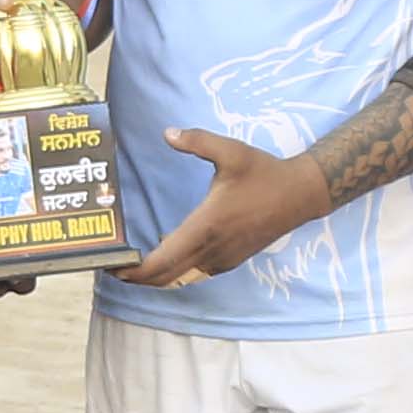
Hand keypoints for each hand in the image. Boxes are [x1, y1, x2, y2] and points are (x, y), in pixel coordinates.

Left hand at [110, 125, 323, 288]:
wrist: (300, 195)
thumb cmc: (264, 173)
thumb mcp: (231, 151)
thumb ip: (198, 141)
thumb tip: (168, 133)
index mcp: (206, 226)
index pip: (162, 261)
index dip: (134, 270)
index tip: (113, 266)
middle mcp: (212, 250)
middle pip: (165, 277)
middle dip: (136, 277)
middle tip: (112, 268)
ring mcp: (222, 259)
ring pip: (180, 279)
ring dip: (155, 276)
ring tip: (132, 266)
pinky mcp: (231, 261)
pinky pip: (194, 274)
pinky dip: (175, 271)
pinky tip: (165, 254)